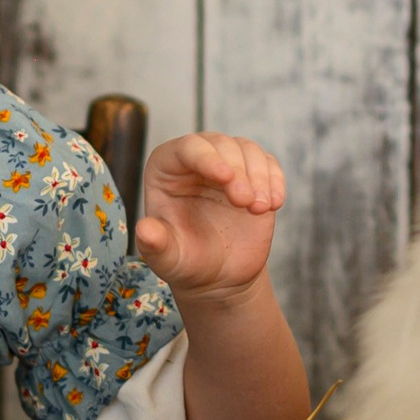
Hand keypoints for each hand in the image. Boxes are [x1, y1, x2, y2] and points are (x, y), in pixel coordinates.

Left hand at [134, 132, 286, 302]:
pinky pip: (268, 163)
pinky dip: (274, 180)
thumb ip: (155, 246)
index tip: (226, 177)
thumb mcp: (168, 259)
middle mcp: (195, 159)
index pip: (186, 148)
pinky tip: (273, 204)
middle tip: (244, 203)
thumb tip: (145, 231)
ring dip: (258, 176)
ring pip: (246, 149)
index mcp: (166, 170)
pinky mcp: (253, 175)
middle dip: (237, 170)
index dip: (206, 157)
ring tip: (259, 209)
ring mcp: (226, 164)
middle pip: (220, 144)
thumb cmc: (187, 262)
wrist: (220, 275)